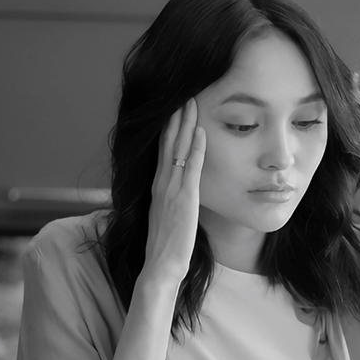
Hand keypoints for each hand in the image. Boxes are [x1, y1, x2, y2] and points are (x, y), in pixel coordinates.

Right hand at [142, 98, 205, 286]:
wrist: (161, 265)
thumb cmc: (166, 245)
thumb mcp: (166, 215)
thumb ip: (170, 199)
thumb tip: (177, 190)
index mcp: (158, 186)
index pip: (163, 150)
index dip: (168, 127)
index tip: (174, 108)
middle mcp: (161, 184)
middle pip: (168, 143)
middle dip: (175, 117)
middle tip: (182, 94)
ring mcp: (171, 190)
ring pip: (178, 150)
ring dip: (185, 125)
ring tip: (191, 102)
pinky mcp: (184, 199)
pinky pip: (191, 168)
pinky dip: (196, 148)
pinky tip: (201, 132)